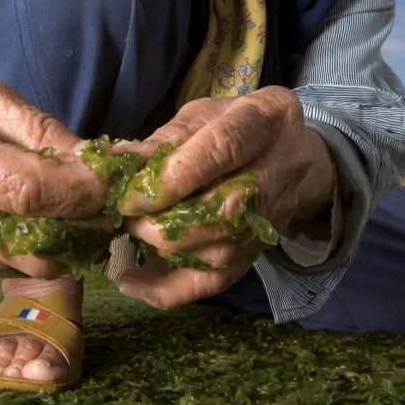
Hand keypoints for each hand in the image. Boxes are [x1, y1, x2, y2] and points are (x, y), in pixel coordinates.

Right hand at [0, 80, 107, 276]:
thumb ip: (41, 130)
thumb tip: (96, 160)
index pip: (22, 188)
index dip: (76, 191)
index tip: (114, 183)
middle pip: (28, 234)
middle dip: (82, 223)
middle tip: (114, 205)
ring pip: (29, 260)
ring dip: (70, 241)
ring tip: (89, 212)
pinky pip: (19, 265)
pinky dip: (47, 248)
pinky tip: (54, 221)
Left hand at [115, 86, 335, 307]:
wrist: (287, 148)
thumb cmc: (234, 123)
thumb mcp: (201, 115)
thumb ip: (163, 140)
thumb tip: (116, 162)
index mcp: (266, 119)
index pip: (223, 149)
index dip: (175, 177)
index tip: (132, 196)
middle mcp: (281, 169)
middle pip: (227, 209)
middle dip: (167, 222)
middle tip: (128, 216)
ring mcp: (275, 215)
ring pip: (222, 250)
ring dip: (166, 251)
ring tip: (133, 234)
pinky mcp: (260, 248)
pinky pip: (219, 280)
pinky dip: (171, 289)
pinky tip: (134, 282)